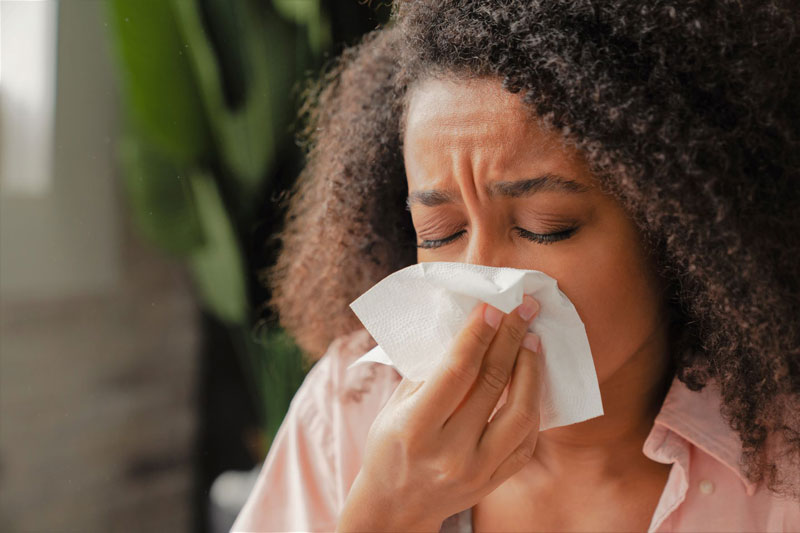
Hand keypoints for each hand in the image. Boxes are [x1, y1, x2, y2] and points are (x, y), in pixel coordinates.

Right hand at [337, 295, 541, 531]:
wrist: (394, 506)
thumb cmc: (390, 446)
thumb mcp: (395, 407)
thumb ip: (428, 372)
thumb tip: (465, 328)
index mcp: (416, 428)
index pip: (456, 371)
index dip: (478, 334)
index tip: (493, 306)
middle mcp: (449, 452)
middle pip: (492, 384)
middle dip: (510, 338)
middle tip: (523, 308)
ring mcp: (476, 470)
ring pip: (521, 412)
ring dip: (531, 370)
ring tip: (532, 340)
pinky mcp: (494, 481)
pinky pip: (527, 440)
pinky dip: (533, 406)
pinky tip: (531, 380)